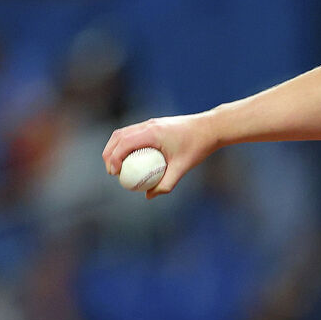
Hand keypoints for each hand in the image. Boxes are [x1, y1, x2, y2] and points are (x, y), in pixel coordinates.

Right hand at [100, 111, 220, 198]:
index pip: (125, 143)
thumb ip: (166, 183)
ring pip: (124, 132)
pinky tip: (130, 159)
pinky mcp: (154, 124)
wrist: (210, 128)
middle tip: (111, 172)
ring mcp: (150, 123)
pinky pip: (133, 133)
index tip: (114, 174)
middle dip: (109, 153)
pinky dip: (126, 144)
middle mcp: (148, 125)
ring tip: (116, 166)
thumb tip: (149, 196)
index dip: (114, 158)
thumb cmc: (198, 147)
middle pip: (118, 136)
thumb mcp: (183, 168)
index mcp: (152, 133)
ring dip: (115, 147)